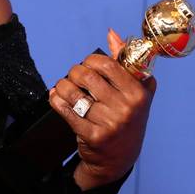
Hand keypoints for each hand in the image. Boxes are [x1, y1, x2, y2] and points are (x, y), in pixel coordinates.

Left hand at [48, 29, 156, 190]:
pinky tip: (56, 97)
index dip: (90, 61)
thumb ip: (123, 61)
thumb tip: (112, 33)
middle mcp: (126, 108)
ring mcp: (109, 124)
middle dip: (74, 72)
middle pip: (86, 76)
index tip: (88, 65)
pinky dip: (55, 100)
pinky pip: (65, 110)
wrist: (118, 160)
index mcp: (139, 93)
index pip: (106, 64)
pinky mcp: (92, 136)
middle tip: (74, 77)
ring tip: (64, 88)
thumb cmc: (126, 118)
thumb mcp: (134, 91)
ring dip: (62, 86)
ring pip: (73, 93)